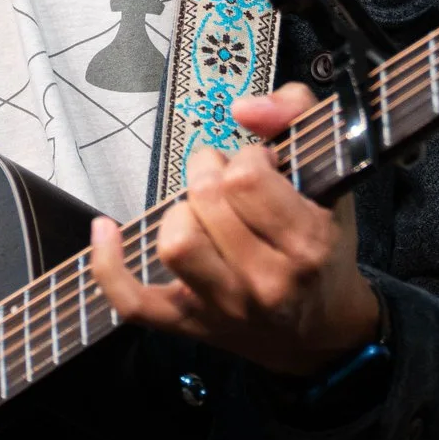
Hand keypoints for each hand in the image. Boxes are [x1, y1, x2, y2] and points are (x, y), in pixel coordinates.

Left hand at [90, 83, 379, 377]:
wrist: (322, 332)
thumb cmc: (324, 251)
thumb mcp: (331, 177)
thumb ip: (297, 115)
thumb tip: (245, 107)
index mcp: (306, 245)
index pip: (247, 177)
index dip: (248, 157)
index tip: (262, 166)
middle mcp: (266, 282)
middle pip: (206, 200)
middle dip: (212, 174)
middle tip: (231, 185)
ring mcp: (222, 307)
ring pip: (175, 241)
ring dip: (180, 212)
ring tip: (203, 212)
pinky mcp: (186, 324)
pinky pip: (131, 299)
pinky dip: (109, 264)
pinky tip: (107, 230)